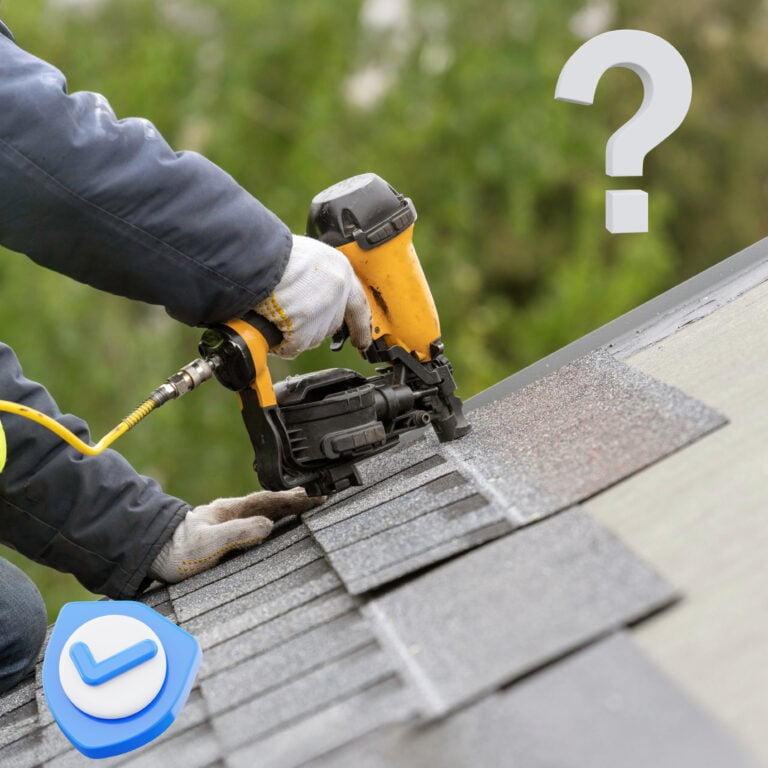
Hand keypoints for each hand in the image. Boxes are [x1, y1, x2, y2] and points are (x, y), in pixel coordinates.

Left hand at [148, 488, 322, 582]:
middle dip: (295, 500)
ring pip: (264, 511)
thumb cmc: (176, 552)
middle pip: (270, 503)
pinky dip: (272, 519)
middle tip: (320, 497)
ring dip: (286, 509)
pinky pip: (255, 522)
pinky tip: (276, 524)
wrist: (151, 555)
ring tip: (306, 507)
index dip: (294, 500)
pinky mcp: (224, 534)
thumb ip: (238, 533)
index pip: (270, 501)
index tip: (315, 498)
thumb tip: (268, 525)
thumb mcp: (208, 543)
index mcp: (230, 510)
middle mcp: (231, 512)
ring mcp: (227, 522)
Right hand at [254, 234, 371, 358]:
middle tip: (290, 315)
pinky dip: (280, 342)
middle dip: (311, 324)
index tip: (363, 341)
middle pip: (330, 324)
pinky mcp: (304, 332)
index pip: (358, 306)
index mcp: (340, 272)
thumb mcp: (308, 256)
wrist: (258, 257)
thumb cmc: (274, 251)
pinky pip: (293, 347)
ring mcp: (322, 315)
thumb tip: (311, 290)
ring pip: (311, 337)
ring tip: (273, 310)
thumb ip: (318, 275)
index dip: (361, 326)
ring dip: (293, 331)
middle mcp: (337, 295)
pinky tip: (269, 324)